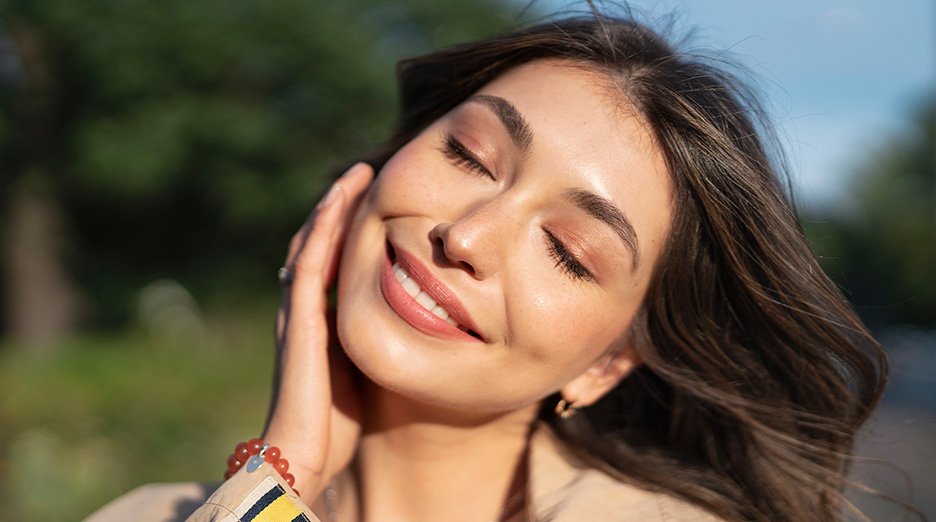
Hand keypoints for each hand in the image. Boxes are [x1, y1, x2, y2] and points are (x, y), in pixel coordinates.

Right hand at [263, 162, 373, 499]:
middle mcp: (305, 307)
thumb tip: (421, 322)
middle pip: (320, 243)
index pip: (334, 261)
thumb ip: (379, 340)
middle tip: (369, 172)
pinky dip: (326, 224)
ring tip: (359, 173)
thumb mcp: (368, 369)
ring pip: (313, 242)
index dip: (352, 229)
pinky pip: (311, 258)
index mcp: (322, 319)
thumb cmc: (340, 425)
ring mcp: (299, 308)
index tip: (383, 199)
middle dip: (343, 208)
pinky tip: (344, 197)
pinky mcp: (300, 316)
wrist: (305, 457)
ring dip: (335, 205)